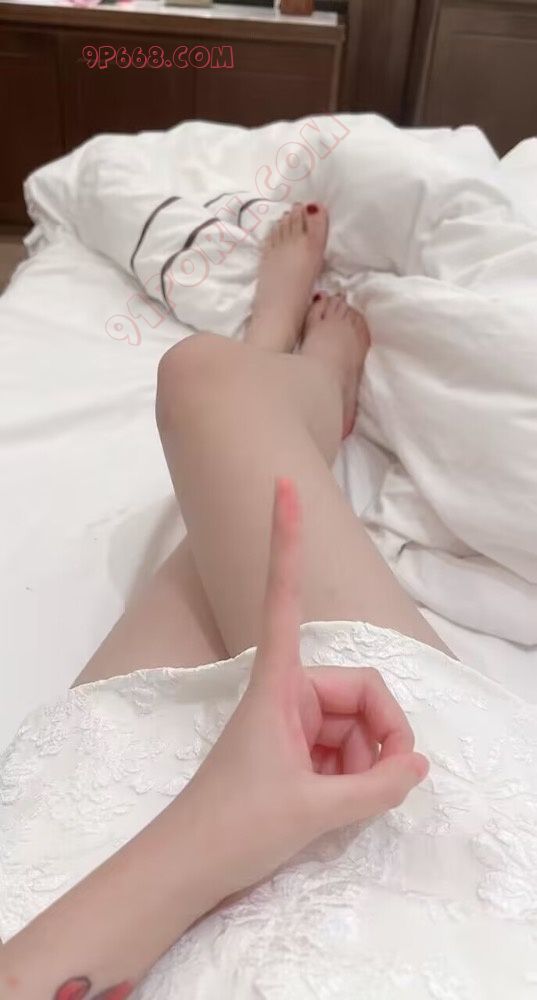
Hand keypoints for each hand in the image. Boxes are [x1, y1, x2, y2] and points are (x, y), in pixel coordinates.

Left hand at [182, 478, 428, 901]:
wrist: (187, 867)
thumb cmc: (236, 824)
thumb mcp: (316, 810)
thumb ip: (378, 788)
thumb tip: (417, 767)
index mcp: (280, 682)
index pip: (284, 597)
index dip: (285, 541)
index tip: (282, 486)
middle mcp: (288, 690)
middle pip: (360, 693)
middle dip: (379, 737)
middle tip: (379, 783)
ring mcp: (292, 721)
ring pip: (355, 726)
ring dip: (365, 763)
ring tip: (344, 801)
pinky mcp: (294, 749)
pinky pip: (342, 748)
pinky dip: (353, 774)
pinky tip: (339, 803)